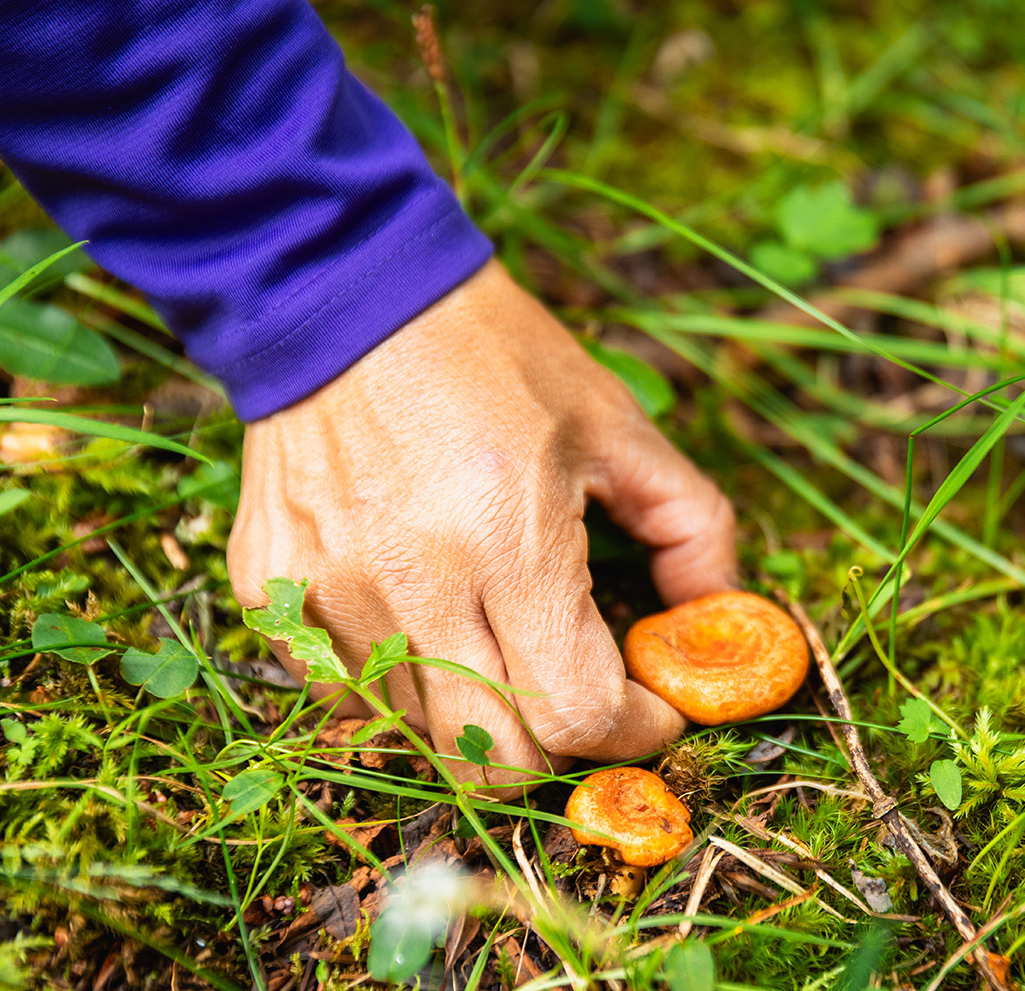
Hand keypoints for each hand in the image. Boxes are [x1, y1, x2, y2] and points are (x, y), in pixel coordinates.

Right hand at [227, 261, 737, 787]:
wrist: (347, 294)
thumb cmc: (496, 359)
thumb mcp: (617, 426)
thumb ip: (691, 525)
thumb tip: (720, 614)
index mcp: (508, 541)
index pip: (578, 716)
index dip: (634, 729)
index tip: (651, 704)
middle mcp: (411, 586)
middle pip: (496, 762)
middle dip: (559, 745)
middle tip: (581, 688)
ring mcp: (330, 597)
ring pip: (421, 737)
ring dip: (480, 710)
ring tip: (500, 636)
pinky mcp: (273, 593)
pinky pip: (346, 696)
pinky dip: (401, 685)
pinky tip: (428, 618)